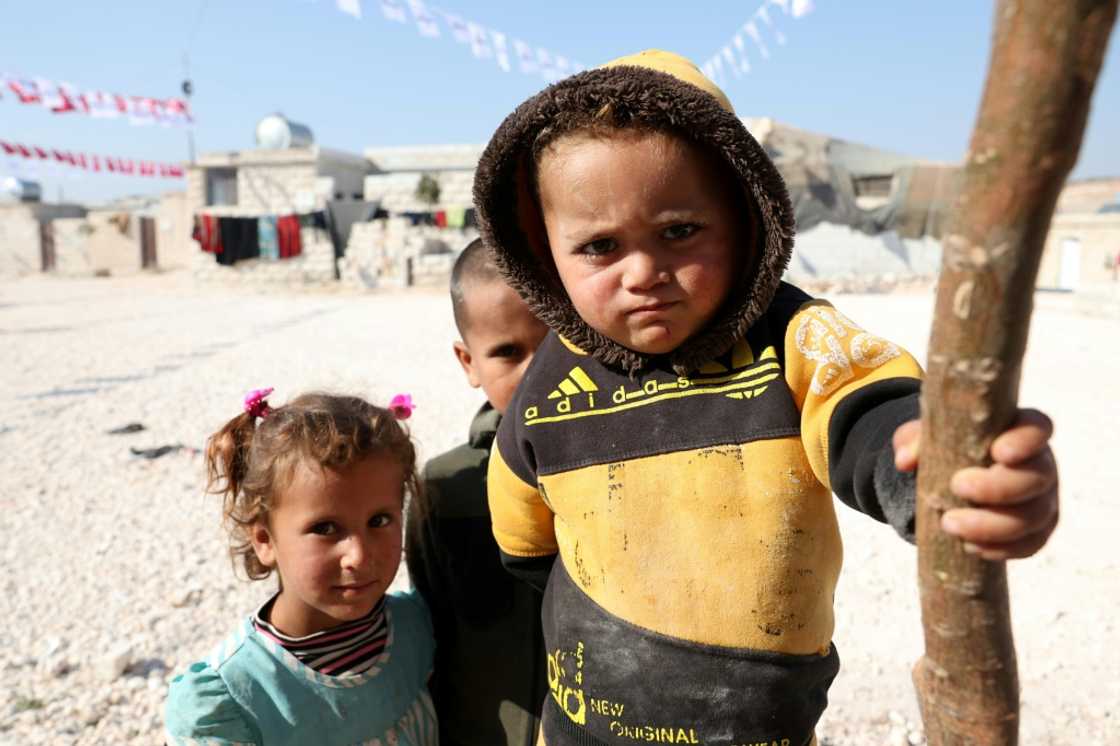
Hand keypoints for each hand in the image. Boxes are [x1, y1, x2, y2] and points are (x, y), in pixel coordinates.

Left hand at [893, 409, 1058, 559]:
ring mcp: (1043, 499)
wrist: (952, 483)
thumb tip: (905, 461)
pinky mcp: (1037, 531)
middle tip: (957, 487)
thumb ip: (915, 440)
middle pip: (1036, 477)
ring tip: (950, 524)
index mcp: (1019, 432)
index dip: (1025, 441)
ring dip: (992, 525)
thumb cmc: (947, 449)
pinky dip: (1001, 549)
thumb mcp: (926, 438)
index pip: (1037, 428)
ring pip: (1034, 516)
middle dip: (998, 488)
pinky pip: (1030, 545)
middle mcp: (1040, 464)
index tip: (998, 452)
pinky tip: (971, 547)